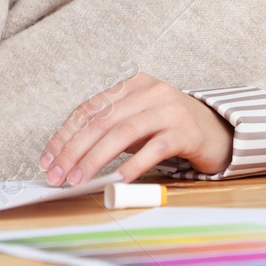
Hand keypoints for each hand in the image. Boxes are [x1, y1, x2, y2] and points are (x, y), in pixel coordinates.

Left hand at [39, 72, 231, 185]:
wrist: (217, 131)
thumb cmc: (168, 128)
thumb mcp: (136, 122)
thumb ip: (108, 131)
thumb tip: (69, 158)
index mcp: (131, 85)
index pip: (89, 109)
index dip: (64, 135)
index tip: (48, 159)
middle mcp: (149, 91)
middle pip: (101, 121)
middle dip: (74, 150)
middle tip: (58, 175)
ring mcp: (168, 109)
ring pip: (122, 133)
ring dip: (96, 159)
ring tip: (79, 179)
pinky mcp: (185, 130)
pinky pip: (154, 148)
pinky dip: (133, 164)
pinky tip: (118, 179)